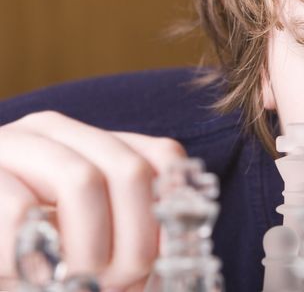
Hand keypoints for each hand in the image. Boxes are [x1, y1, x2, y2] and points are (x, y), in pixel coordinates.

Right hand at [0, 111, 186, 289]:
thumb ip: (134, 233)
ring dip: (89, 247)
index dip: (173, 209)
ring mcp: (15, 144)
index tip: (165, 257)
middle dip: (134, 240)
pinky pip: (19, 209)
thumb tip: (182, 248)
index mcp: (96, 141)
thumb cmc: (40, 245)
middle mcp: (59, 132)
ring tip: (78, 279)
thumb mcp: (95, 235)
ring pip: (81, 180)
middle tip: (116, 279)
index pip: (163, 155)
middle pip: (130, 171)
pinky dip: (35, 253)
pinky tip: (34, 273)